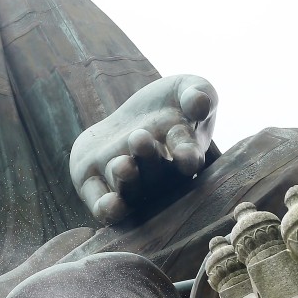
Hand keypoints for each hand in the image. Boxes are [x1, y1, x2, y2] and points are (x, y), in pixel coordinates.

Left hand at [69, 74, 216, 223]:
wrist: (129, 115)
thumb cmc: (168, 103)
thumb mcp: (186, 88)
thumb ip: (199, 92)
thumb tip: (200, 103)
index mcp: (183, 152)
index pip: (188, 158)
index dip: (187, 158)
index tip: (186, 156)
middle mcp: (158, 175)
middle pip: (155, 175)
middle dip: (148, 160)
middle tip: (139, 139)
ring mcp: (128, 182)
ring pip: (130, 190)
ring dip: (127, 182)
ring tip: (123, 164)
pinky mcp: (97, 184)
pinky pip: (102, 204)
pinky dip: (108, 209)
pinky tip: (109, 205)